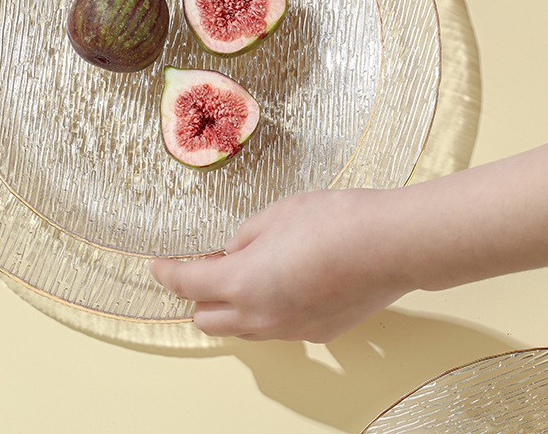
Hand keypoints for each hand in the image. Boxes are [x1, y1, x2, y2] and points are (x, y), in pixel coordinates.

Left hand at [150, 189, 409, 341]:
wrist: (389, 245)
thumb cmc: (332, 222)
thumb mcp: (273, 215)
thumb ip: (243, 237)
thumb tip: (232, 251)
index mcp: (242, 283)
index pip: (188, 285)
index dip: (167, 273)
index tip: (157, 265)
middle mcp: (261, 316)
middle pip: (208, 320)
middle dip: (198, 295)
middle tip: (207, 266)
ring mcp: (290, 330)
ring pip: (243, 329)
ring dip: (232, 307)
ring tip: (247, 273)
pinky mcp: (318, 333)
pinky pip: (277, 328)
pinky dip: (267, 310)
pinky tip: (285, 283)